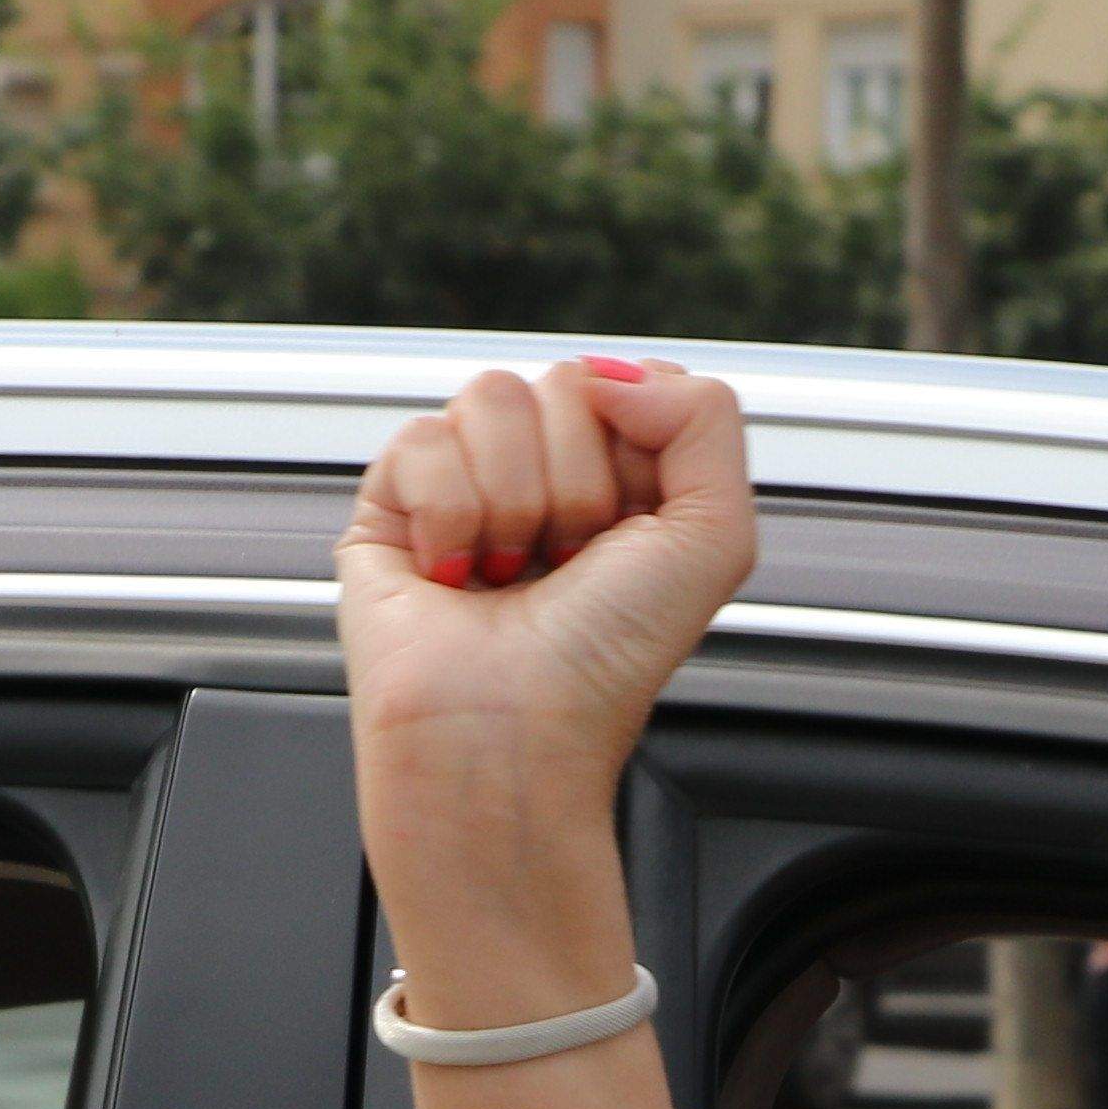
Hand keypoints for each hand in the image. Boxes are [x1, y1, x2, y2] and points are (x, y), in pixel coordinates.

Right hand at [340, 361, 754, 1015]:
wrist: (509, 739)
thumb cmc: (603, 665)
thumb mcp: (714, 536)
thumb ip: (707, 417)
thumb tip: (614, 370)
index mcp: (622, 480)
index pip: (627, 384)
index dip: (634, 452)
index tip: (626, 534)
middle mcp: (545, 476)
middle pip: (560, 381)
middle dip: (574, 483)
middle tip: (561, 565)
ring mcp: (468, 484)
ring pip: (489, 398)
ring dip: (512, 502)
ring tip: (507, 574)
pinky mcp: (393, 503)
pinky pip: (421, 439)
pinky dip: (448, 515)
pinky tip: (454, 574)